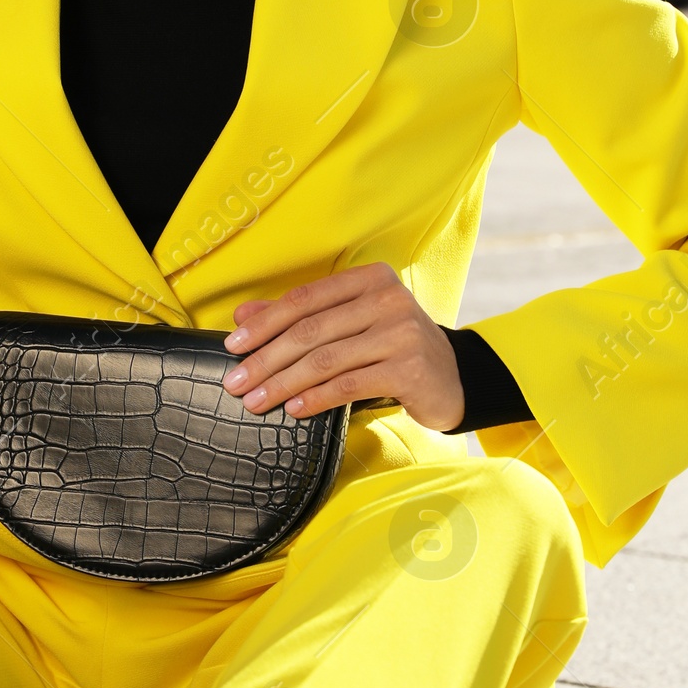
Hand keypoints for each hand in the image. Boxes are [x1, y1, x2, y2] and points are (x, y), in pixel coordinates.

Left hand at [221, 262, 465, 430]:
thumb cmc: (393, 348)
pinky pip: (348, 384)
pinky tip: (293, 409)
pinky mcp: (408, 368)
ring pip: (325, 360)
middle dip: (266, 359)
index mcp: (370, 279)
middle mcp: (388, 298)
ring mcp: (401, 333)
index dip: (265, 322)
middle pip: (311, 331)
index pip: (305, 299)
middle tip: (237, 382)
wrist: (453, 378)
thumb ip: (301, 316)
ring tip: (256, 402)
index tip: (233, 345)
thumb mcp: (351, 324)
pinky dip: (315, 398)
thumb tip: (242, 316)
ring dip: (283, 383)